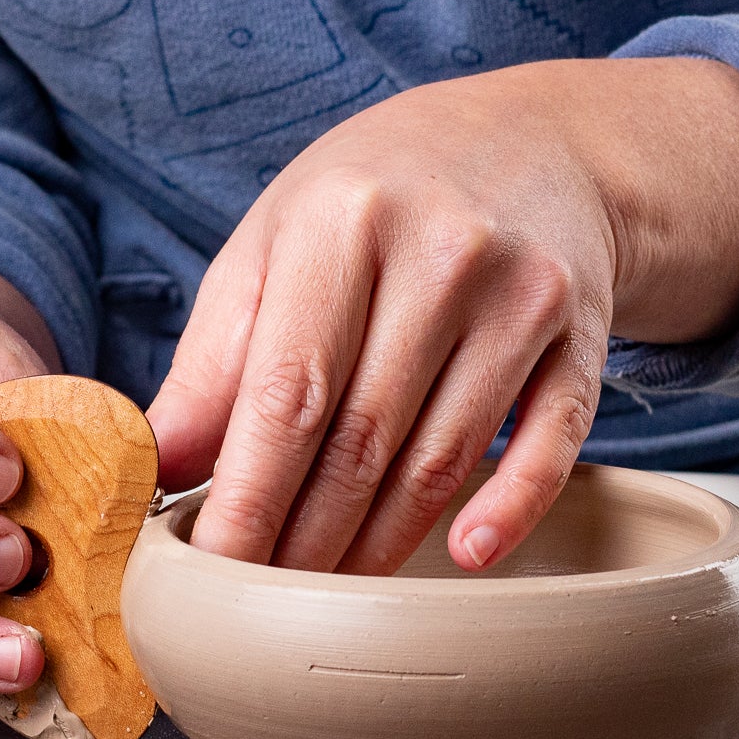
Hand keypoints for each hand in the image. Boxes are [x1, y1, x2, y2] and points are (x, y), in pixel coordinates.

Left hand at [149, 57, 738, 573]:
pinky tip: (465, 555)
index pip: (285, 393)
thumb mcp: (274, 245)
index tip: (211, 573)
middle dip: (303, 541)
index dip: (246, 499)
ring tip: (328, 594)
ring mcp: (520, 292)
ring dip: (380, 544)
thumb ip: (214, 357)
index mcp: (339, 222)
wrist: (531, 136)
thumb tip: (157, 466)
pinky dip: (509, 507)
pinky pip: (551, 439)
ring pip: (441, 458)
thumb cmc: (370, 200)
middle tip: (261, 603)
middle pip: (360, 440)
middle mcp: (439, 251)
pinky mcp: (582, 330)